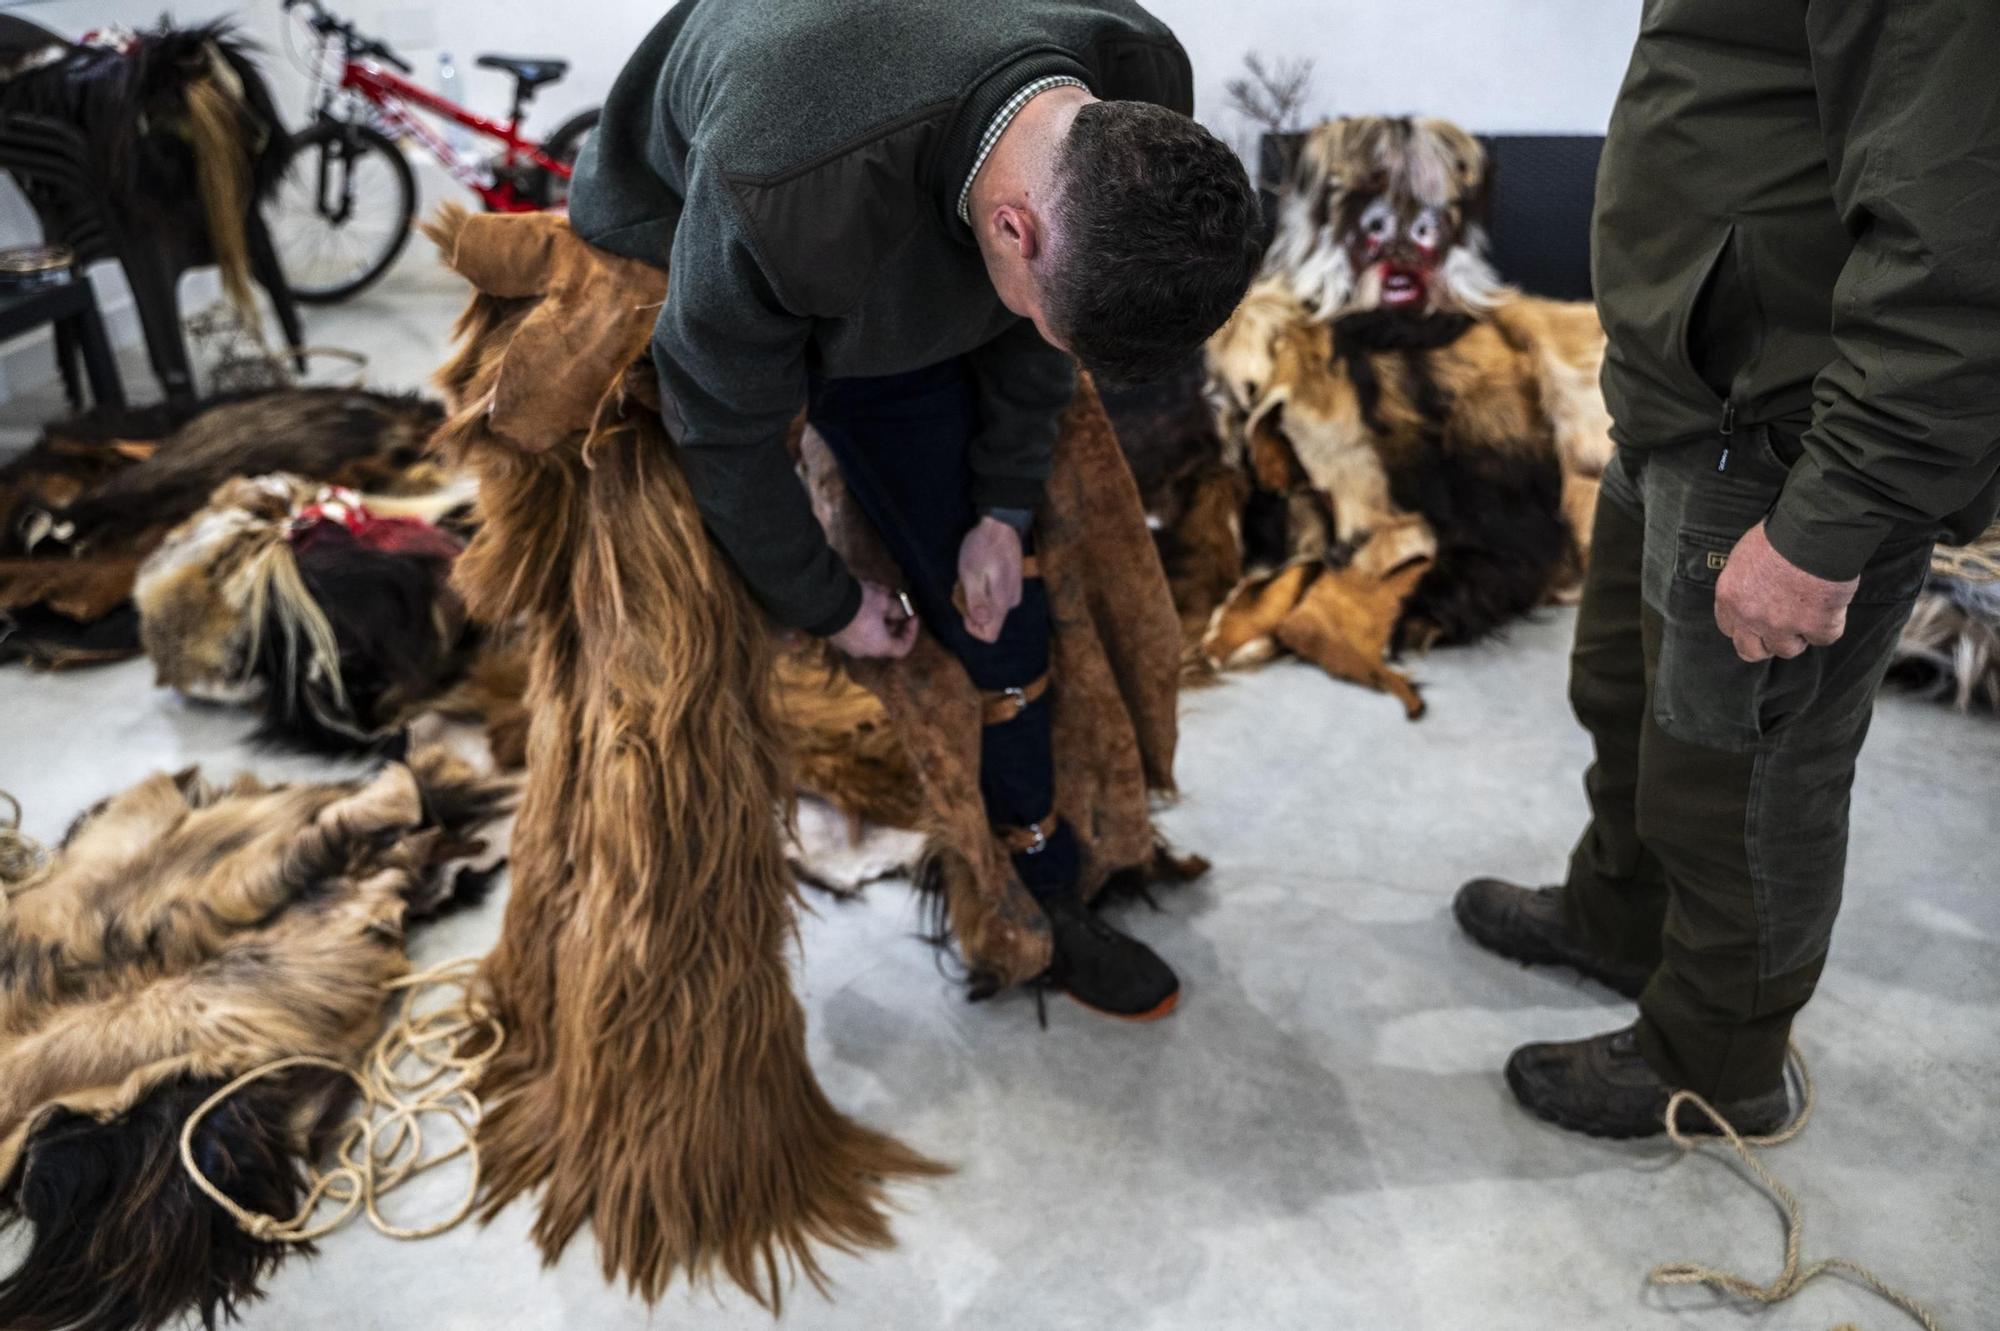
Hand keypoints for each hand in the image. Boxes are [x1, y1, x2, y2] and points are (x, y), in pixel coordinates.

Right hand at [828, 580, 918, 658]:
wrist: (823, 603)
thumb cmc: (860, 605)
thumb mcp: (882, 601)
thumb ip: (896, 608)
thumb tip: (902, 611)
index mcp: (879, 646)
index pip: (902, 648)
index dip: (911, 632)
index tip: (912, 616)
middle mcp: (864, 650)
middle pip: (885, 638)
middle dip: (892, 620)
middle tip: (894, 603)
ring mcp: (848, 645)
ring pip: (869, 631)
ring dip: (877, 614)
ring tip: (877, 594)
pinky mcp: (836, 636)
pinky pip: (855, 628)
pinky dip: (863, 616)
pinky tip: (862, 596)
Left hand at [958, 516, 1023, 643]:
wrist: (1000, 524)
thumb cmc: (982, 548)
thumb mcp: (972, 573)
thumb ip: (977, 600)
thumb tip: (981, 622)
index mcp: (1001, 603)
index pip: (989, 635)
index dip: (972, 627)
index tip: (963, 605)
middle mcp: (1011, 602)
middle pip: (988, 622)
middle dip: (971, 609)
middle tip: (962, 585)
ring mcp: (1013, 593)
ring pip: (990, 609)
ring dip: (975, 598)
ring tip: (969, 577)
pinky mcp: (1012, 584)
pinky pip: (994, 597)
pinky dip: (982, 590)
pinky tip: (978, 573)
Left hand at [1714, 520, 1858, 661]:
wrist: (1812, 532)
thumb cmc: (1779, 535)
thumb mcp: (1745, 556)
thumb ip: (1745, 583)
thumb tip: (1753, 593)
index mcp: (1730, 598)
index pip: (1730, 629)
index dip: (1746, 627)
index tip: (1758, 622)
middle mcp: (1751, 617)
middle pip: (1752, 651)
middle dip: (1767, 643)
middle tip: (1784, 630)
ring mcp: (1782, 625)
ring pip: (1788, 649)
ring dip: (1800, 635)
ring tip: (1811, 612)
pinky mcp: (1815, 626)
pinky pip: (1824, 638)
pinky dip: (1830, 624)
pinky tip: (1832, 605)